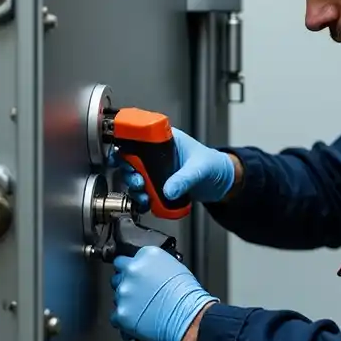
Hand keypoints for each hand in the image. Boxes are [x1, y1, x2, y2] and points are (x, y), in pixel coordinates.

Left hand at [109, 246, 217, 340]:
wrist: (189, 317)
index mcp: (145, 256)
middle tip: (139, 293)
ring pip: (117, 297)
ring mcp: (125, 292)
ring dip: (127, 302)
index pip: (124, 259)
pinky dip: (124, 320)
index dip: (130, 269)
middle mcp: (132, 270)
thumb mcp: (175, 267)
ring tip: (143, 309)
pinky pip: (116, 317)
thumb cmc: (187, 295)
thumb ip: (154, 265)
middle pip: (117, 276)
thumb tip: (148, 271)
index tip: (134, 275)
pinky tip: (137, 320)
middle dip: (126, 284)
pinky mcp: (122, 313)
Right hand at [112, 128, 234, 212]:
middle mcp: (159, 153)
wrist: (222, 183)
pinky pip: (145, 190)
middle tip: (138, 182)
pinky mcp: (160, 183)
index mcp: (167, 140)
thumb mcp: (200, 169)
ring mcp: (158, 169)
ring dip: (135, 188)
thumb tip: (169, 190)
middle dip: (130, 172)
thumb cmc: (215, 165)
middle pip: (132, 159)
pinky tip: (147, 203)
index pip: (140, 137)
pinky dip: (142, 197)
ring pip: (136, 176)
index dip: (125, 145)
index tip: (118, 156)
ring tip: (144, 196)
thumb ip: (185, 179)